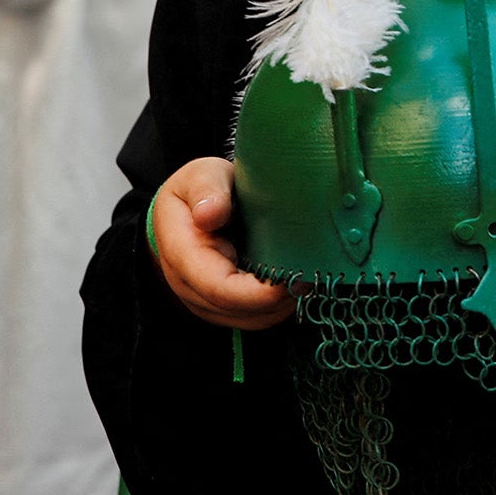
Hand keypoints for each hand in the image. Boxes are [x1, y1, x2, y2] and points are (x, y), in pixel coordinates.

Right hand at [150, 156, 293, 329]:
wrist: (182, 210)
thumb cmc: (196, 190)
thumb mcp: (201, 175)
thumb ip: (207, 190)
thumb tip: (210, 214)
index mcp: (182, 253)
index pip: (219, 287)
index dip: (258, 292)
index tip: (293, 280)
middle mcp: (188, 286)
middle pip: (238, 309)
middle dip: (278, 299)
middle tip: (314, 275)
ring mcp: (202, 301)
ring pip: (248, 319)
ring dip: (281, 305)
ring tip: (307, 278)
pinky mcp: (219, 307)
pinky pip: (252, 318)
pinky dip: (276, 307)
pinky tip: (294, 284)